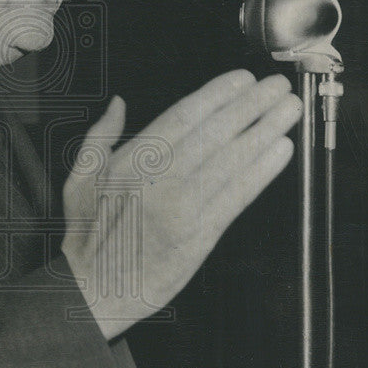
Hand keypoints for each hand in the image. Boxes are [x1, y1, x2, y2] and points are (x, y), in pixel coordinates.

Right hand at [61, 70, 301, 339]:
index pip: (182, 116)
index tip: (242, 79)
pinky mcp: (200, 235)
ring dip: (266, 132)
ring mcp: (182, 208)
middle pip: (215, 133)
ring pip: (231, 161)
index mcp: (131, 161)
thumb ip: (99, 136)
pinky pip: (237, 196)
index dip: (217, 94)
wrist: (93, 288)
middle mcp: (158, 180)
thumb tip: (118, 105)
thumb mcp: (79, 178)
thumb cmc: (88, 235)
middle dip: (251, 105)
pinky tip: (280, 152)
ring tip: (288, 112)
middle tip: (277, 87)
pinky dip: (262, 172)